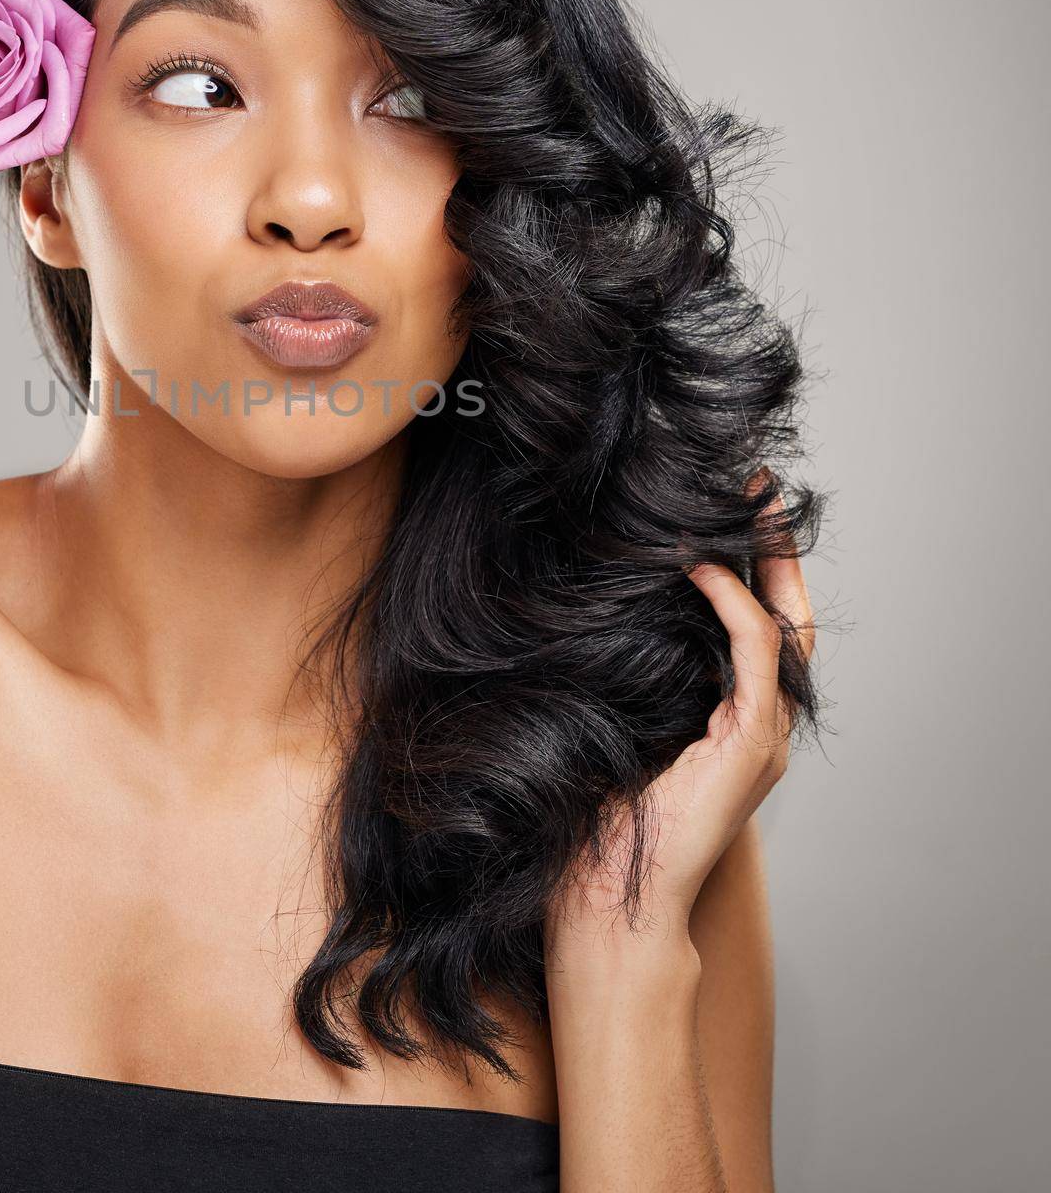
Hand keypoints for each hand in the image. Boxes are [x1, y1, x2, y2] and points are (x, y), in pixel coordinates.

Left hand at [545, 494, 814, 960]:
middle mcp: (761, 725)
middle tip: (758, 488)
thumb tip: (591, 610)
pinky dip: (734, 604)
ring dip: (764, 560)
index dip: (754, 567)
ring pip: (782, 626)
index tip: (730, 511)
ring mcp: (764, 735)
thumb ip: (631, 675)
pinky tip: (701, 567)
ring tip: (743, 505)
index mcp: (734, 722)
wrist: (610, 893)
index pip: (761, 627)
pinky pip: (752, 653)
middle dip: (775, 549)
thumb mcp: (618, 723)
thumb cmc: (599, 815)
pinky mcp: (750, 744)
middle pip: (788, 616)